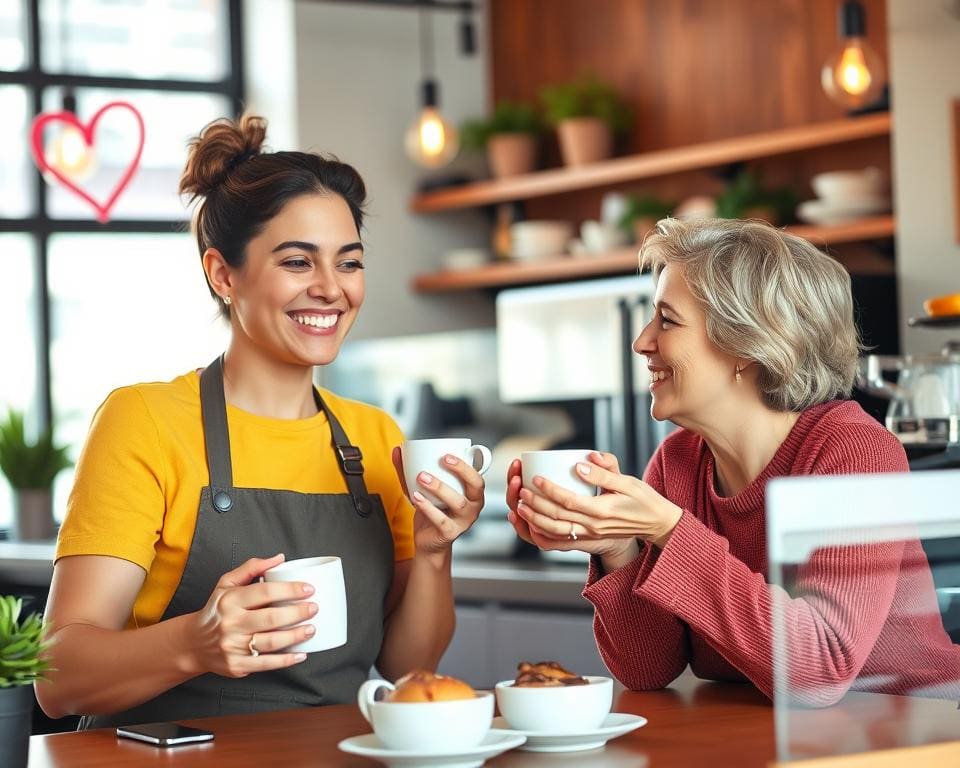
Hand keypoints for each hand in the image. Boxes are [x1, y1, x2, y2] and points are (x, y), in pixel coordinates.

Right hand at [190, 554, 315, 677]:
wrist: (194, 643)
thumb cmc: (216, 610)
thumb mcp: (226, 584)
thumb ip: (251, 568)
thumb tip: (279, 559)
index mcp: (229, 601)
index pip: (264, 592)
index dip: (290, 590)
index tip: (309, 589)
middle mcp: (231, 624)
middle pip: (271, 618)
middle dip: (298, 613)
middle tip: (314, 608)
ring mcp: (233, 646)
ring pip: (271, 642)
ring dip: (296, 636)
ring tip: (311, 629)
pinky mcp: (237, 665)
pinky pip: (266, 663)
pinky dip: (286, 660)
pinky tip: (301, 654)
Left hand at [392, 447, 483, 556]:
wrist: (428, 541)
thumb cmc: (431, 511)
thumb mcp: (422, 489)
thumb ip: (410, 470)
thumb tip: (398, 450)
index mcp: (471, 494)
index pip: (477, 476)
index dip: (465, 465)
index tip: (447, 455)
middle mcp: (473, 507)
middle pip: (475, 487)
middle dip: (461, 470)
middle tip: (441, 460)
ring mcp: (463, 521)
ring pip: (458, 503)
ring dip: (440, 488)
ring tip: (422, 477)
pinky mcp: (450, 533)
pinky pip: (441, 519)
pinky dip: (428, 507)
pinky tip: (417, 497)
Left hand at [507, 453, 634, 558]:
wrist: (656, 524)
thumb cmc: (643, 499)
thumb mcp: (628, 481)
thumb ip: (604, 472)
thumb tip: (581, 462)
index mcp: (602, 511)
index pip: (569, 501)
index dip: (550, 490)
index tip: (536, 478)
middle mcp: (594, 526)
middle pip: (557, 518)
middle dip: (535, 505)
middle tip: (521, 491)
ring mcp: (590, 534)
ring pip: (556, 531)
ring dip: (535, 520)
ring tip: (520, 507)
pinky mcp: (589, 537)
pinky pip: (561, 539)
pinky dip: (543, 533)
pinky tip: (532, 522)